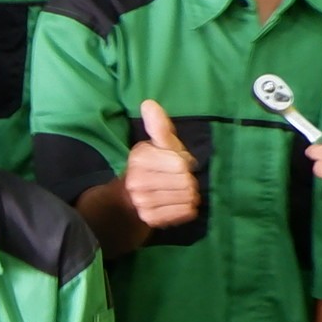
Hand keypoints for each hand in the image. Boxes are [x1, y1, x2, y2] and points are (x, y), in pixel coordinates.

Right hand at [121, 100, 201, 229]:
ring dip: (188, 196)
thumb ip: (158, 125)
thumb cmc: (155, 164)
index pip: (181, 165)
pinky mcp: (149, 219)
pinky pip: (183, 213)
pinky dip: (187, 209)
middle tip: (178, 180)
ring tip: (178, 191)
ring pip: (186, 199)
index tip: (176, 164)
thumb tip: (149, 103)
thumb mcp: (160, 143)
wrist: (133, 196)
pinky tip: (178, 203)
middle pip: (185, 182)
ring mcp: (142, 201)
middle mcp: (137, 181)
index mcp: (139, 157)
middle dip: (188, 181)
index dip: (185, 164)